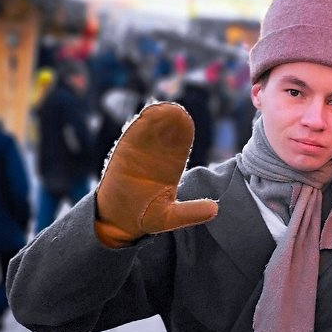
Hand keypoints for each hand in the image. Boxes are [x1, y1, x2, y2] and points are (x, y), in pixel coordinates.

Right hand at [94, 102, 217, 247]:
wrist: (116, 222)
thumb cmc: (145, 217)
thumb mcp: (169, 218)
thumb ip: (189, 213)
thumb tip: (215, 210)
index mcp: (169, 169)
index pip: (179, 147)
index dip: (183, 134)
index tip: (187, 123)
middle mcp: (155, 157)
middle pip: (166, 134)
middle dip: (172, 122)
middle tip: (178, 112)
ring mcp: (138, 154)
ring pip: (149, 132)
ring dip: (156, 118)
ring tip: (164, 109)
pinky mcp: (122, 155)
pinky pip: (131, 137)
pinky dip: (138, 125)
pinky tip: (146, 114)